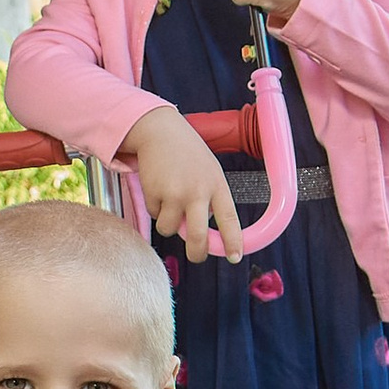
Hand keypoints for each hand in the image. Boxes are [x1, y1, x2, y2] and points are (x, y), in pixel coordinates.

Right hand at [120, 108, 240, 261]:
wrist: (160, 132)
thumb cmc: (187, 153)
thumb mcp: (209, 172)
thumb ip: (209, 200)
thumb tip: (200, 232)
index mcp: (217, 185)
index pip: (229, 219)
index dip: (233, 241)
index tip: (235, 257)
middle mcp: (197, 191)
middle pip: (198, 237)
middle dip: (197, 253)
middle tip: (196, 256)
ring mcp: (175, 193)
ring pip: (170, 228)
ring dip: (168, 222)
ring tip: (169, 200)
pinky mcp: (154, 193)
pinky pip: (154, 214)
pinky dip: (155, 207)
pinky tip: (158, 187)